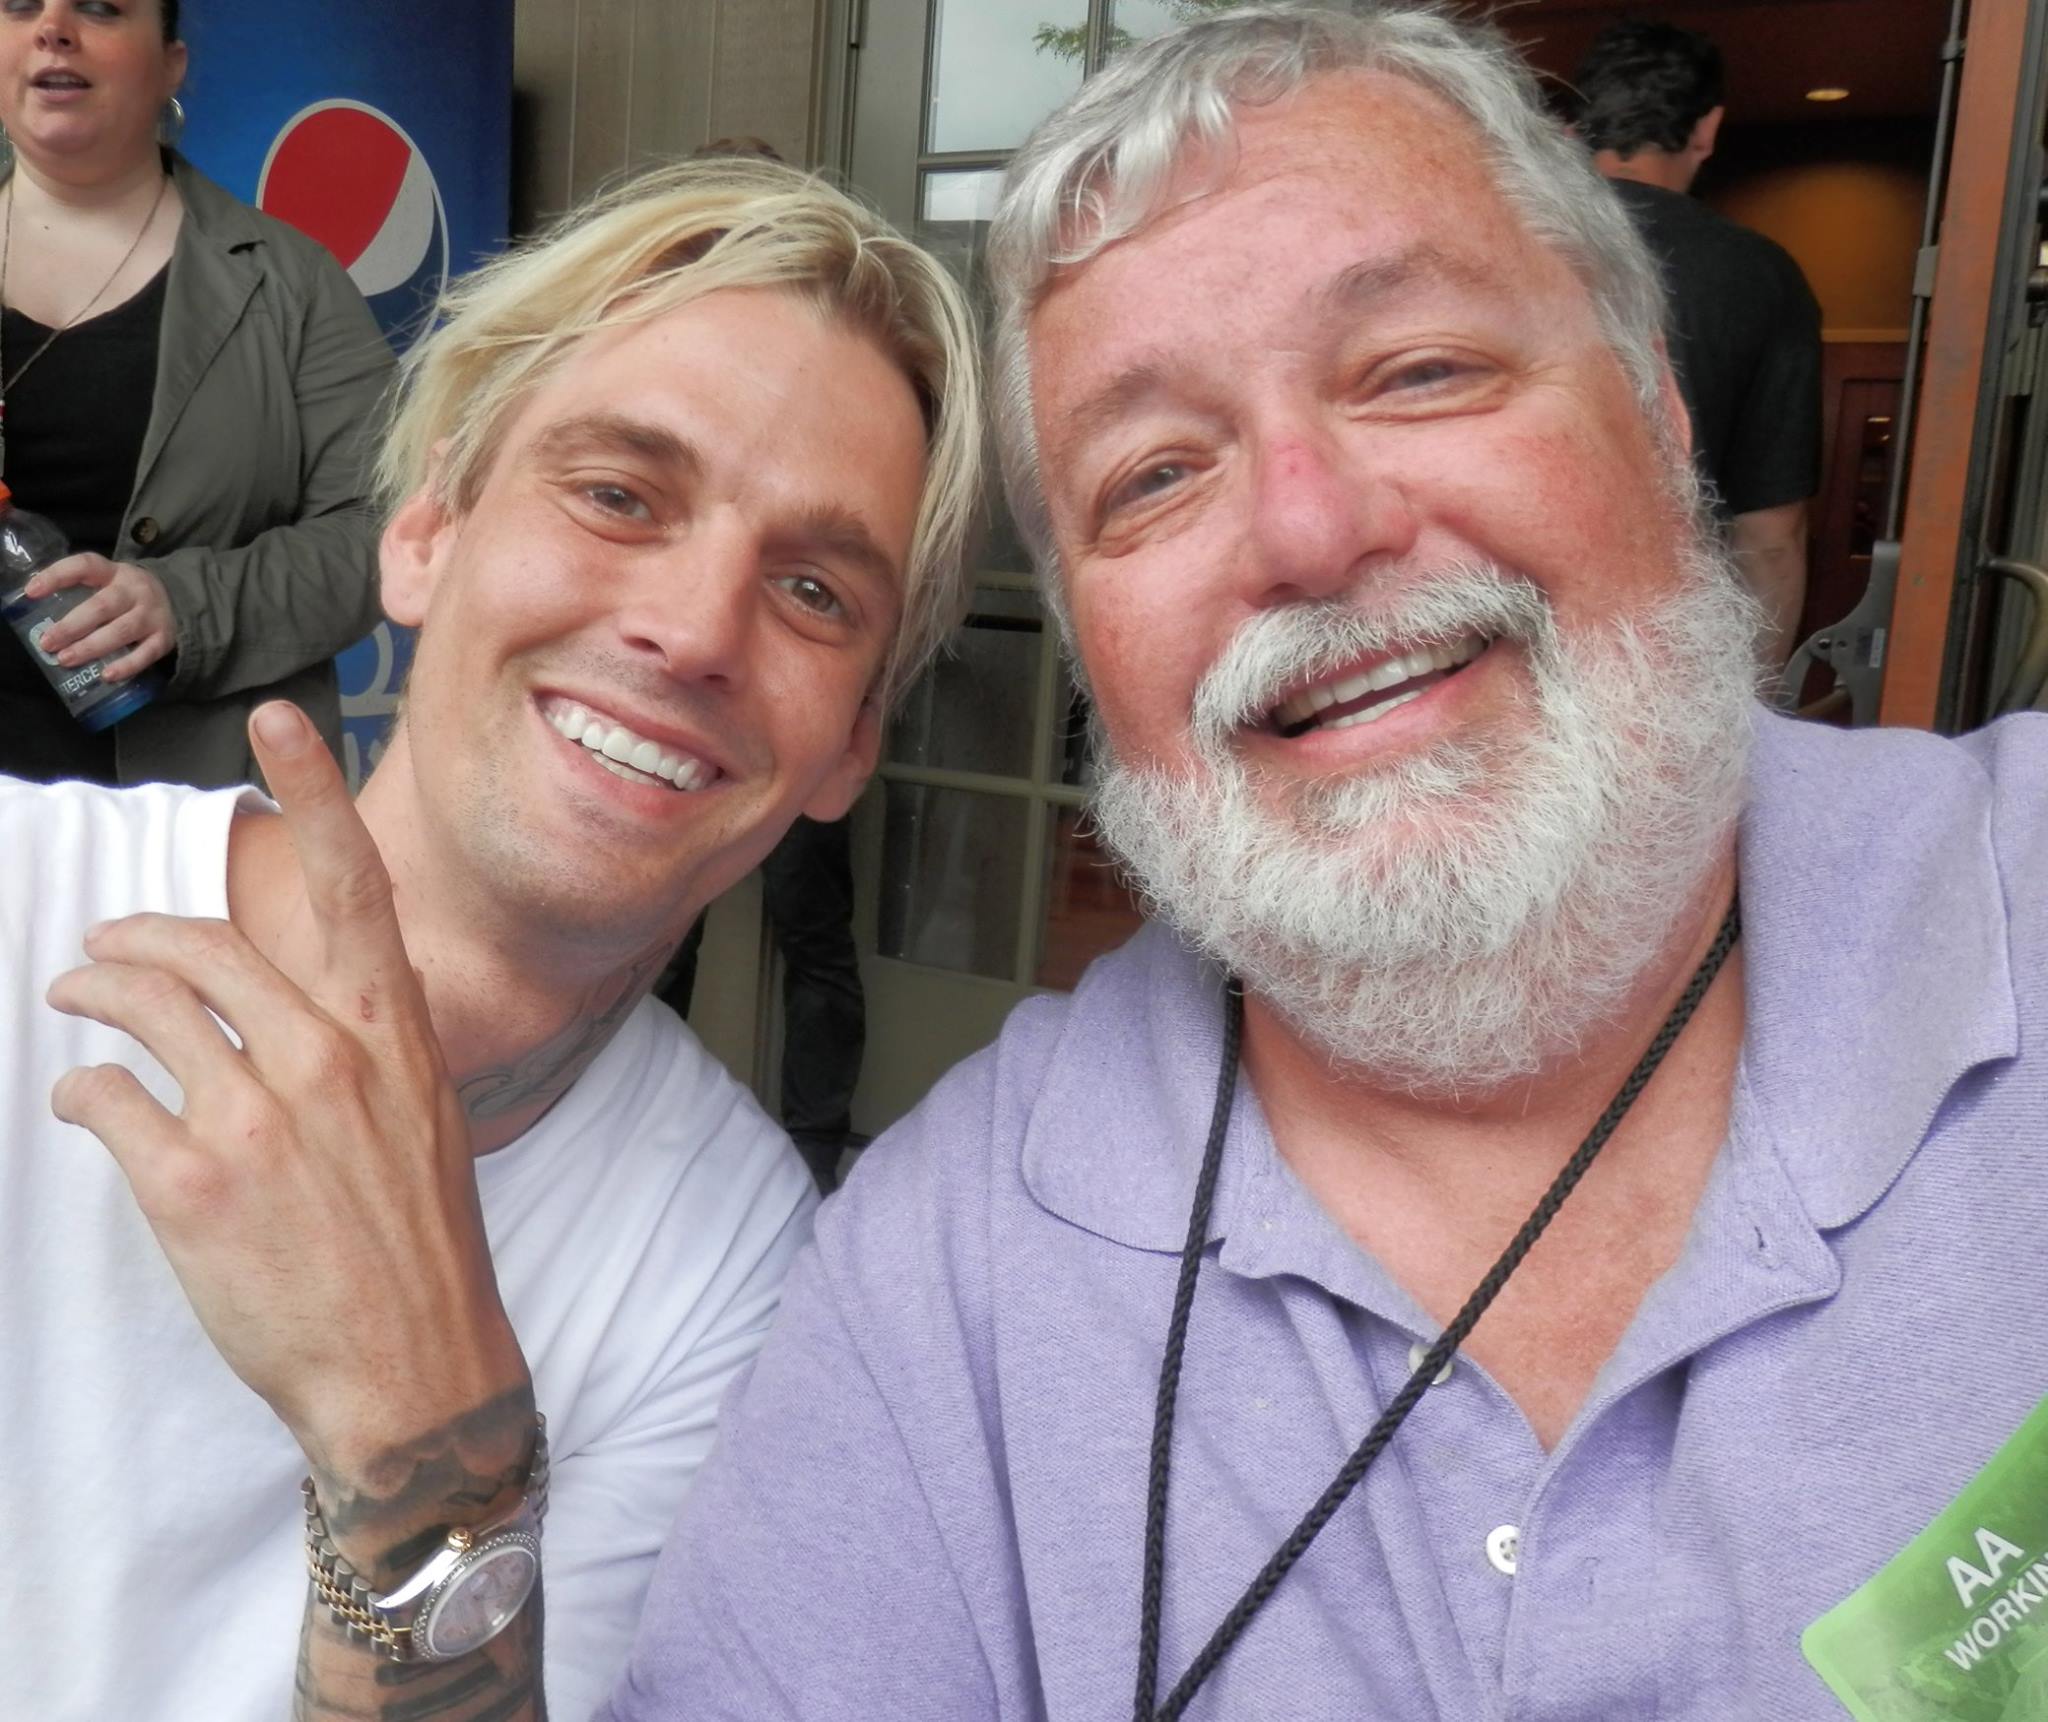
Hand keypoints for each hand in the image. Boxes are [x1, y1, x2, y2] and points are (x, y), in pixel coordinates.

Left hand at [26, 552, 175, 680]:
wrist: (179, 600)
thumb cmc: (127, 595)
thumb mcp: (108, 582)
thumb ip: (81, 593)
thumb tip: (40, 619)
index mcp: (114, 573)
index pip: (85, 566)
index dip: (57, 576)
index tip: (32, 591)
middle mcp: (135, 591)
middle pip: (102, 606)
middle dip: (72, 626)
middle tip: (48, 642)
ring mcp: (152, 615)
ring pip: (121, 631)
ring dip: (92, 647)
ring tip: (66, 659)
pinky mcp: (164, 638)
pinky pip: (146, 654)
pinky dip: (127, 666)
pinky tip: (107, 676)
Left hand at [46, 701, 528, 1481]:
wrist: (414, 1366)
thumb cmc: (419, 1245)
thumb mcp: (420, 1121)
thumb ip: (365, 1046)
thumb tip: (300, 1001)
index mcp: (395, 1034)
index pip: (356, 885)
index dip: (317, 791)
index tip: (281, 719)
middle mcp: (332, 1057)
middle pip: (207, 945)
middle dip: (136, 936)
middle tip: (100, 951)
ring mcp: (262, 1117)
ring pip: (145, 1007)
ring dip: (92, 991)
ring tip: (73, 999)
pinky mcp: (195, 1184)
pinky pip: (109, 1101)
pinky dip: (85, 1091)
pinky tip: (88, 1103)